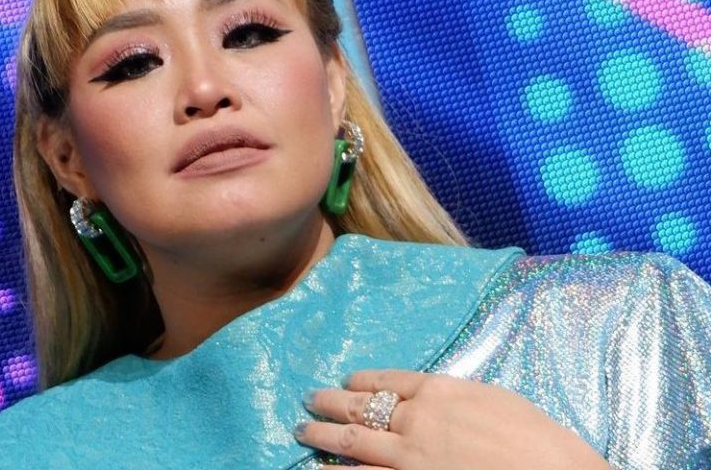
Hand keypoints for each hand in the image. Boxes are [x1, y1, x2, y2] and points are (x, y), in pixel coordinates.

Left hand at [294, 370, 609, 469]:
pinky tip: (318, 469)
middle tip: (309, 400)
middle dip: (329, 404)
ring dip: (322, 436)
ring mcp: (408, 457)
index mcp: (440, 391)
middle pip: (360, 409)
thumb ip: (458, 397)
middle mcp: (416, 420)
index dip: (362, 381)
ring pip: (351, 443)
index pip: (388, 381)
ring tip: (302, 431)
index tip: (346, 381)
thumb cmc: (539, 441)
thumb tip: (437, 398)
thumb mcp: (497, 400)